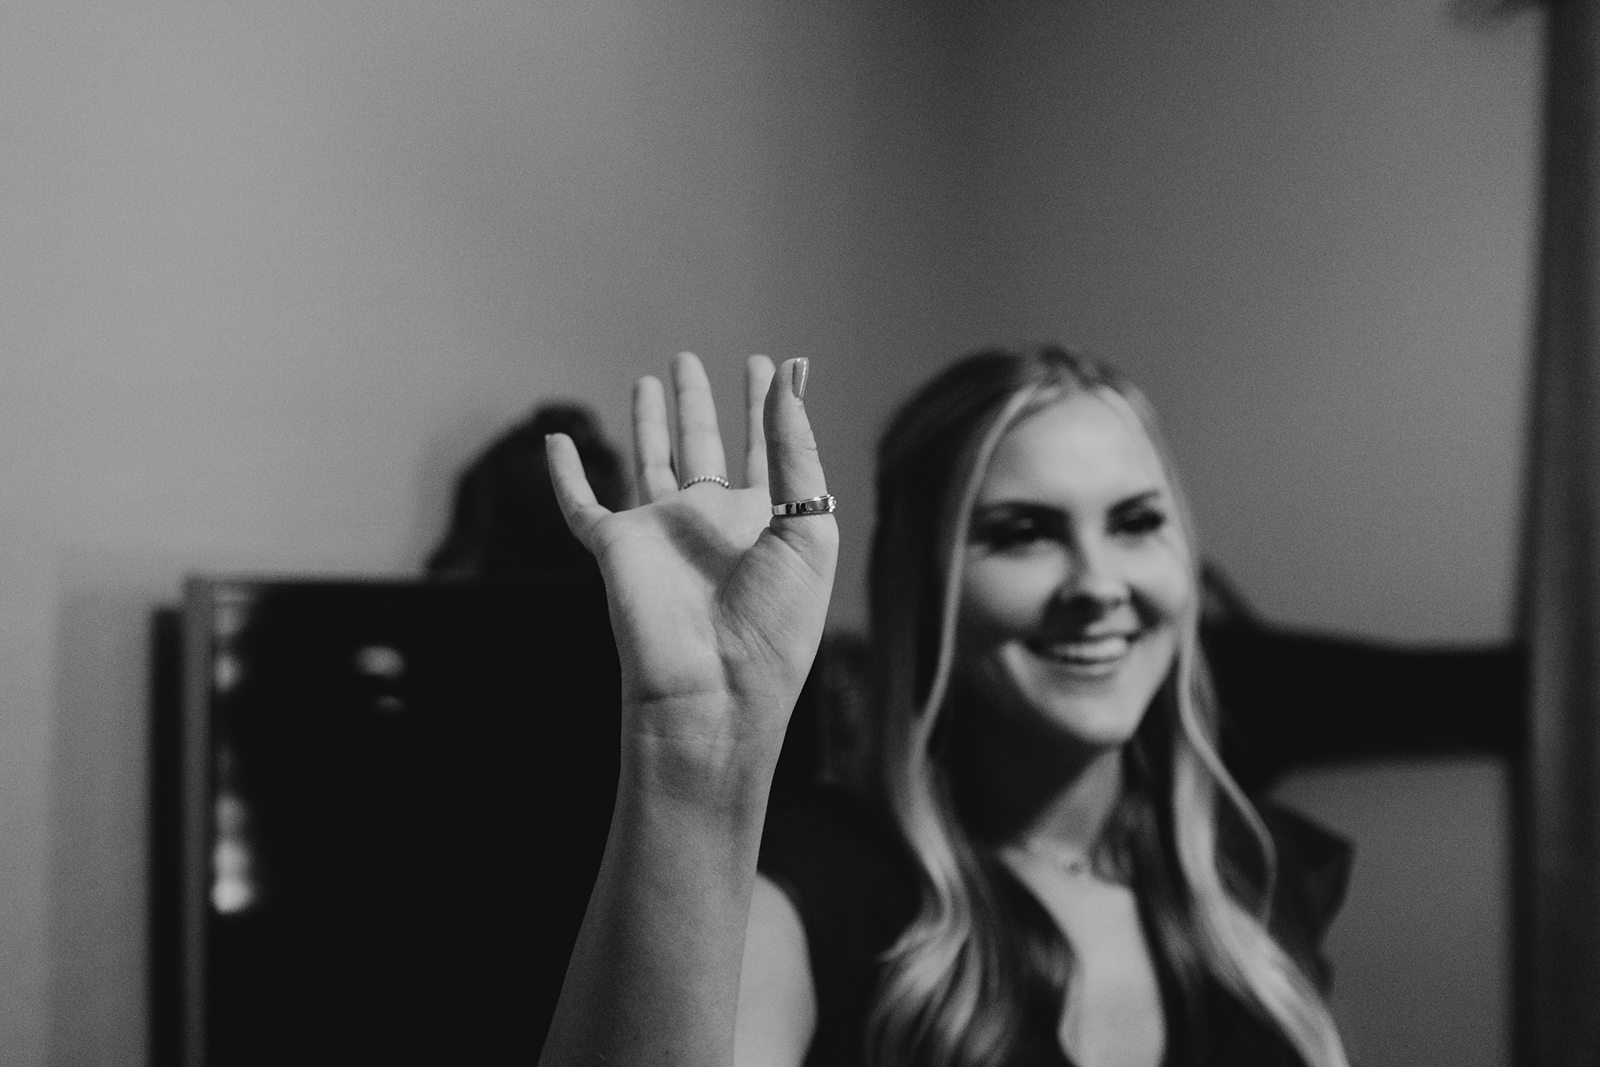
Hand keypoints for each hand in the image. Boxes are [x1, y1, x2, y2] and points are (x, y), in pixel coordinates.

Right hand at [546, 352, 837, 802]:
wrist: (715, 691)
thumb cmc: (774, 625)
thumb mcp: (807, 528)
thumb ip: (796, 448)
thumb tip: (793, 372)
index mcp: (765, 522)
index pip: (765, 450)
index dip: (767, 407)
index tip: (773, 364)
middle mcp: (712, 523)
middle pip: (704, 446)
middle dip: (700, 404)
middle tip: (691, 361)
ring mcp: (662, 534)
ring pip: (650, 462)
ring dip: (649, 423)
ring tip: (651, 379)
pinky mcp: (616, 548)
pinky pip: (582, 505)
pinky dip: (565, 475)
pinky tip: (556, 441)